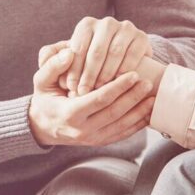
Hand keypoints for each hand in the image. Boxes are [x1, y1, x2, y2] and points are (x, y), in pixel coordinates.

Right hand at [28, 48, 154, 146]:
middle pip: (114, 113)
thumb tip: (69, 52)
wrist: (42, 125)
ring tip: (153, 97)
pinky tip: (148, 113)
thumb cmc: (44, 98)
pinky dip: (137, 124)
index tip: (133, 74)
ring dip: (140, 112)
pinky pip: (122, 134)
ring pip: (121, 126)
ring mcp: (92, 139)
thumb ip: (53, 65)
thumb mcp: (41, 80)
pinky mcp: (100, 142)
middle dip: (134, 98)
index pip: (99, 99)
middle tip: (148, 83)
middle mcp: (82, 130)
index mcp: (69, 113)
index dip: (118, 87)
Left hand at [65, 17, 152, 95]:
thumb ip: (59, 64)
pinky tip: (118, 83)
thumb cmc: (90, 65)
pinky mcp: (141, 37)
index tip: (71, 87)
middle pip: (96, 51)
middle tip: (85, 92)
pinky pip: (133, 54)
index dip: (74, 69)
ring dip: (106, 74)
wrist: (121, 61)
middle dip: (89, 74)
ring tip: (100, 91)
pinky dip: (125, 70)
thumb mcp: (73, 62)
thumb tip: (65, 72)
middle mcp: (106, 23)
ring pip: (115, 53)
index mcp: (87, 25)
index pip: (78, 47)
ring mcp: (126, 28)